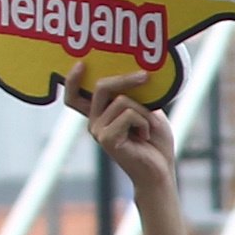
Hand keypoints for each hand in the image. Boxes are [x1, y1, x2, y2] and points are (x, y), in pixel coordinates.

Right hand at [61, 70, 178, 200]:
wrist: (161, 170)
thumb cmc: (155, 141)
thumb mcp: (147, 110)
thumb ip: (136, 95)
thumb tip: (137, 73)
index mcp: (100, 115)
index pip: (75, 96)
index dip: (73, 80)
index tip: (82, 64)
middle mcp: (94, 122)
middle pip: (100, 87)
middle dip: (124, 78)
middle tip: (145, 76)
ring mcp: (98, 131)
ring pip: (122, 101)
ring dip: (144, 111)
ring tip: (147, 128)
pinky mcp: (107, 139)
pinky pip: (128, 114)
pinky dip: (144, 122)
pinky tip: (144, 136)